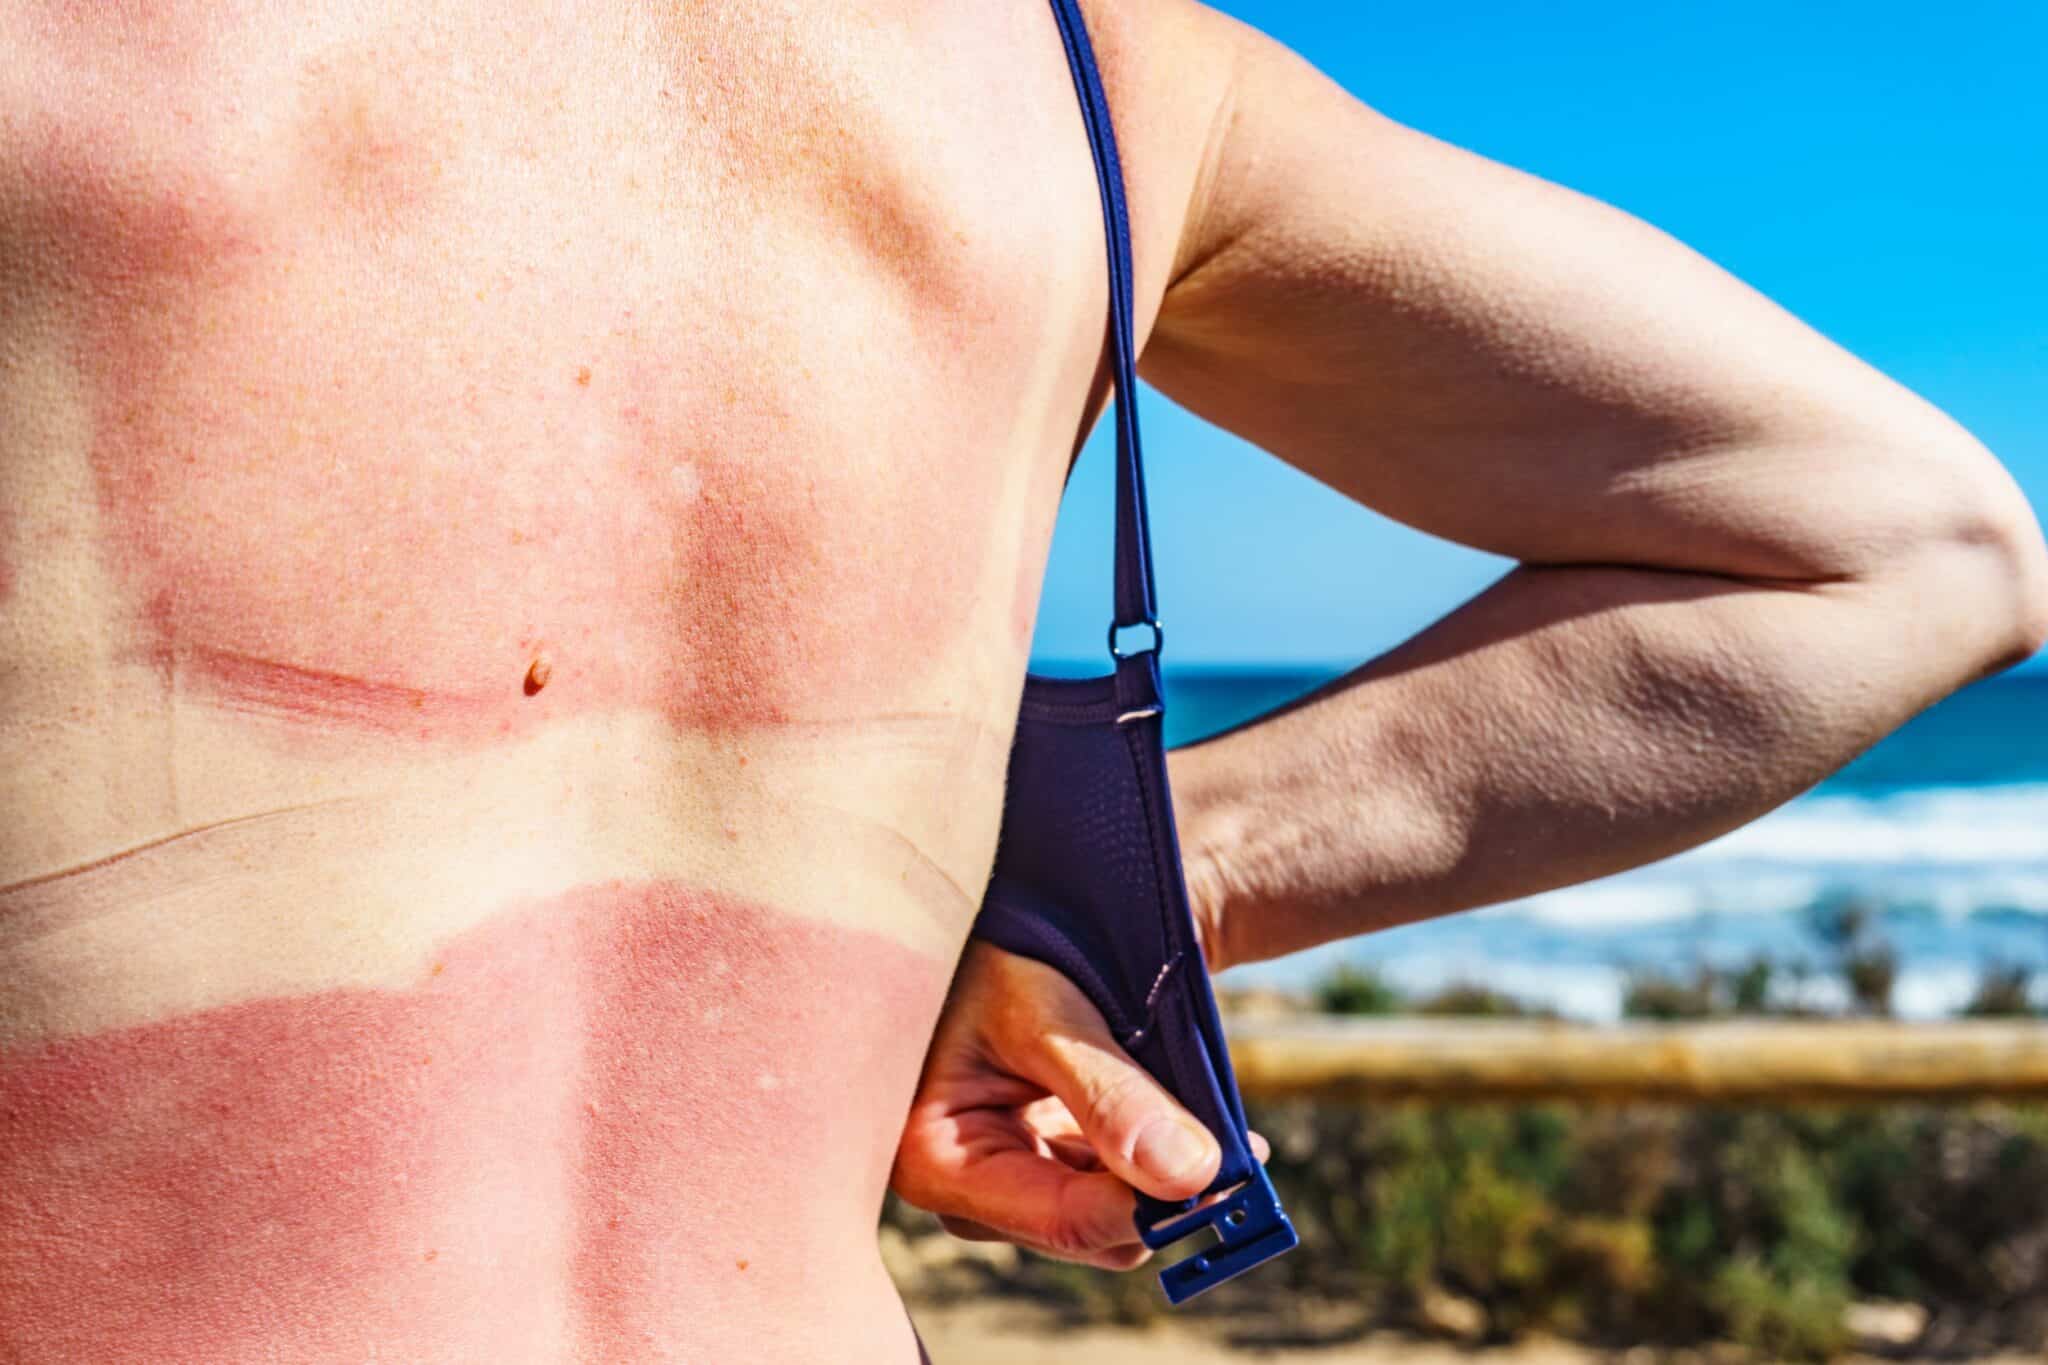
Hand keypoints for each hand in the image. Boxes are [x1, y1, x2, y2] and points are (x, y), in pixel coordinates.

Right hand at [891, 941, 1264, 1269]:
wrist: (992, 935)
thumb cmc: (998, 959)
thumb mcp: (1049, 1016)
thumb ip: (1111, 1097)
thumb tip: (1189, 1178)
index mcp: (935, 1159)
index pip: (1062, 1219)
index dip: (1151, 1209)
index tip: (1224, 1176)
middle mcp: (959, 1192)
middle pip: (1087, 1231)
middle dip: (1164, 1197)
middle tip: (1242, 1153)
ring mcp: (997, 1189)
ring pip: (1106, 1223)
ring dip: (1168, 1186)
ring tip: (1228, 1138)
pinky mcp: (1034, 1174)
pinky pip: (1106, 1196)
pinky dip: (1154, 1171)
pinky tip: (1196, 1133)